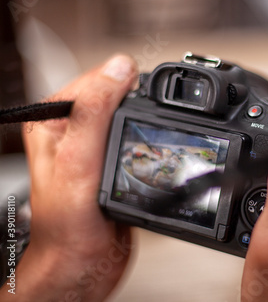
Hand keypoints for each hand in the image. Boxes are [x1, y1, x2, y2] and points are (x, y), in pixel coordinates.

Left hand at [0, 55, 137, 300]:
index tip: (144, 92)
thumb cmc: (68, 223)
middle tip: (147, 122)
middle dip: (137, 103)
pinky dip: (150, 140)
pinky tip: (150, 150)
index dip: (121, 81)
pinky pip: (136, 137)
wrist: (83, 262)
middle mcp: (73, 131)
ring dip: (145, 122)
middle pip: (115, 96)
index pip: (93, 80)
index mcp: (53, 121)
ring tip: (150, 136)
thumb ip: (96, 112)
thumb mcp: (79, 160)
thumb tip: (119, 69)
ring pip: (129, 116)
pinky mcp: (114, 161)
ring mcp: (95, 147)